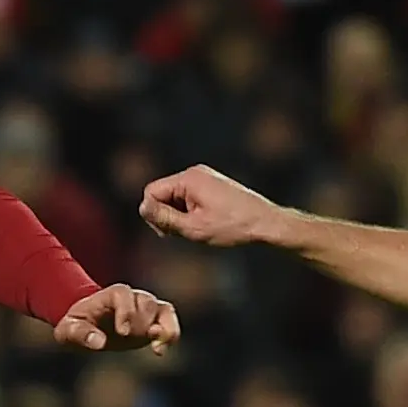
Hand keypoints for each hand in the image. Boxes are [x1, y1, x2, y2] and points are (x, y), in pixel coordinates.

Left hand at [53, 283, 178, 355]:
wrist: (89, 326)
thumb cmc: (76, 325)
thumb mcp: (68, 330)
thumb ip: (80, 334)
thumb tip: (99, 342)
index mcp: (111, 295)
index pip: (123, 295)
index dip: (125, 312)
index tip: (122, 333)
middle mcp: (133, 297)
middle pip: (145, 304)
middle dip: (140, 323)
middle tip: (127, 338)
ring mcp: (147, 307)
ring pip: (162, 310)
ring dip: (161, 329)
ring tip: (157, 347)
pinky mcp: (155, 320)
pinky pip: (170, 321)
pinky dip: (171, 334)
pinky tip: (161, 351)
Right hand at [138, 165, 286, 248]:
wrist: (266, 223)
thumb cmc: (233, 226)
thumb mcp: (194, 228)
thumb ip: (164, 218)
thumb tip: (141, 207)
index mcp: (189, 178)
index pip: (151, 192)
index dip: (154, 215)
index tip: (169, 233)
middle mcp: (195, 173)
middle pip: (162, 194)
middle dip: (167, 215)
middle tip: (184, 233)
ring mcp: (205, 177)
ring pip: (175, 198)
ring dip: (179, 216)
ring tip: (198, 230)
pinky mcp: (212, 185)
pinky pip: (188, 198)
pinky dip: (190, 212)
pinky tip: (205, 224)